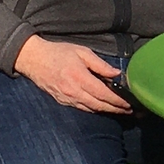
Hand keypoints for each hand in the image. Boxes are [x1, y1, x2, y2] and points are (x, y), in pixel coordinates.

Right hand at [14, 36, 130, 113]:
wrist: (33, 59)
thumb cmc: (58, 52)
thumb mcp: (82, 52)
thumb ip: (100, 64)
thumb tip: (116, 74)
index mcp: (80, 78)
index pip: (103, 94)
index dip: (118, 101)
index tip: (129, 103)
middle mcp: (73, 92)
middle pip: (99, 105)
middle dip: (116, 109)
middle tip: (129, 110)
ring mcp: (67, 98)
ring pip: (91, 109)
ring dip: (106, 111)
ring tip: (119, 111)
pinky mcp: (62, 101)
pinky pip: (81, 108)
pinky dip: (94, 109)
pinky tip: (101, 107)